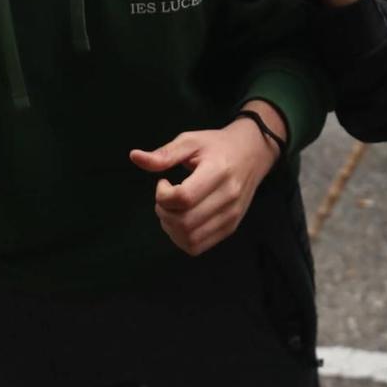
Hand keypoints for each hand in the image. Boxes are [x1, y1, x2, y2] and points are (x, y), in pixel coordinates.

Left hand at [128, 106, 283, 255]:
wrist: (253, 153)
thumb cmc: (217, 145)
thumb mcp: (190, 141)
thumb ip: (164, 153)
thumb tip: (134, 157)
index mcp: (218, 171)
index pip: (184, 198)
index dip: (163, 195)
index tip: (163, 182)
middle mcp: (228, 197)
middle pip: (185, 222)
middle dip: (164, 213)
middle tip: (164, 198)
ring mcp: (231, 215)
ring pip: (190, 239)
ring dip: (171, 228)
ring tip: (172, 209)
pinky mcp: (231, 227)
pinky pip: (199, 246)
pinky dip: (182, 238)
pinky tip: (181, 220)